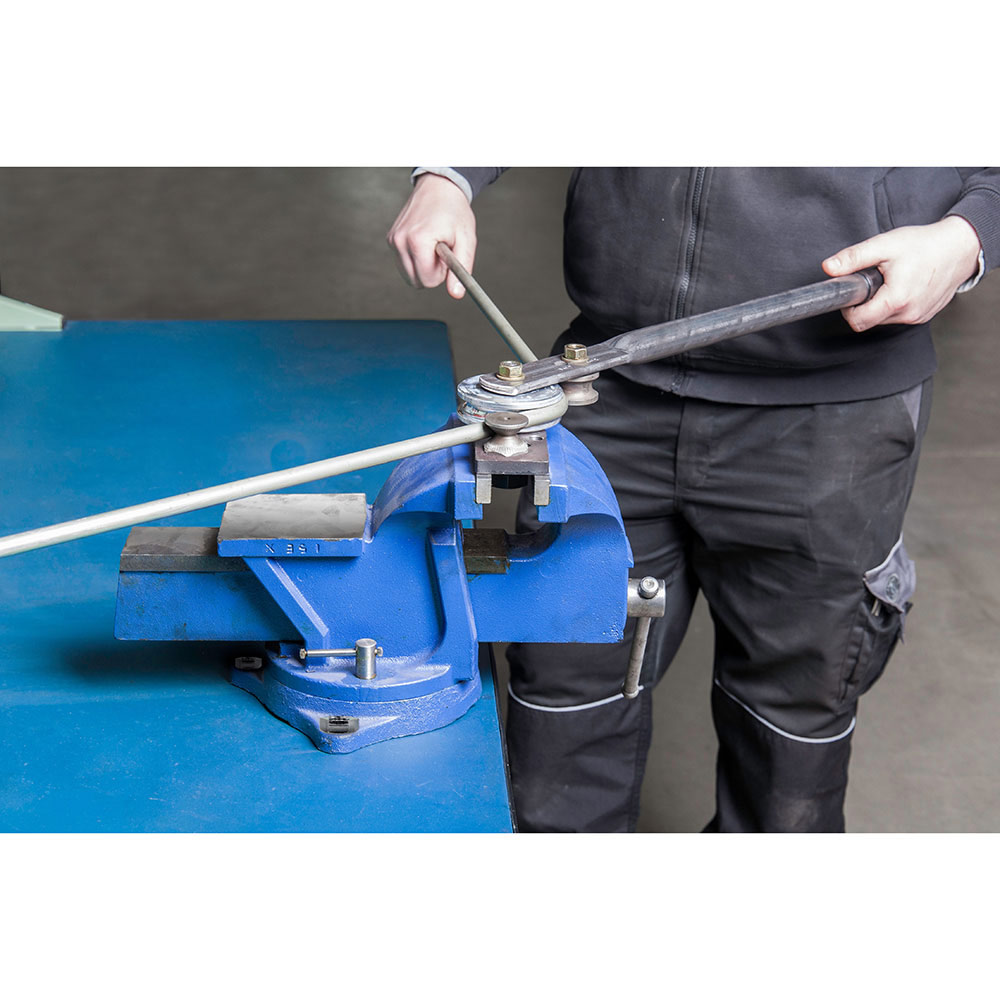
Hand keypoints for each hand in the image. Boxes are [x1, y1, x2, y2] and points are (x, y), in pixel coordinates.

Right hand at [387, 173, 476, 298]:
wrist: (439, 187)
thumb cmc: (454, 211)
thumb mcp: (466, 239)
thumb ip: (461, 269)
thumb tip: (456, 294)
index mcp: (418, 241)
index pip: (428, 281)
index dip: (442, 273)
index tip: (447, 255)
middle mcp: (400, 241)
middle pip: (417, 282)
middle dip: (432, 272)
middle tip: (441, 251)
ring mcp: (393, 240)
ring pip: (409, 276)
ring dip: (423, 267)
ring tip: (433, 246)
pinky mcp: (391, 239)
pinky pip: (404, 264)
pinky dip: (415, 259)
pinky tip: (424, 242)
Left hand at [822, 216, 982, 331]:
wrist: (960, 247)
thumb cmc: (925, 244)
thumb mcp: (884, 245)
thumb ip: (854, 258)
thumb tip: (828, 268)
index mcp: (896, 300)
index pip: (858, 322)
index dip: (848, 309)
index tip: (853, 292)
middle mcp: (909, 314)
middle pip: (870, 321)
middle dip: (865, 303)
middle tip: (875, 279)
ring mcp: (918, 317)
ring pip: (884, 320)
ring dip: (881, 303)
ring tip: (892, 280)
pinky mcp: (924, 316)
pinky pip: (900, 316)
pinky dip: (896, 304)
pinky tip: (904, 285)